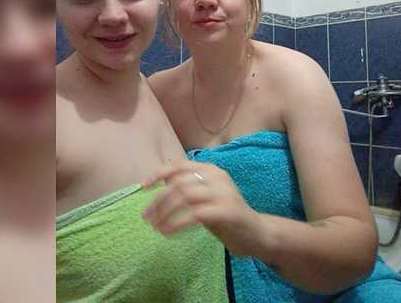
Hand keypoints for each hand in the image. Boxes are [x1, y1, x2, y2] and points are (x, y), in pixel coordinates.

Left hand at [141, 160, 263, 256]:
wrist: (257, 233)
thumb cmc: (226, 216)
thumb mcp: (205, 197)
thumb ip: (188, 187)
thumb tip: (162, 179)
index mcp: (211, 170)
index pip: (180, 165)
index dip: (159, 174)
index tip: (143, 187)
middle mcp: (218, 177)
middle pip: (179, 183)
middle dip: (158, 200)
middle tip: (146, 217)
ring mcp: (224, 193)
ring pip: (185, 197)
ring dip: (165, 213)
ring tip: (155, 227)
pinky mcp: (228, 211)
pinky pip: (195, 215)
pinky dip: (177, 223)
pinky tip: (168, 233)